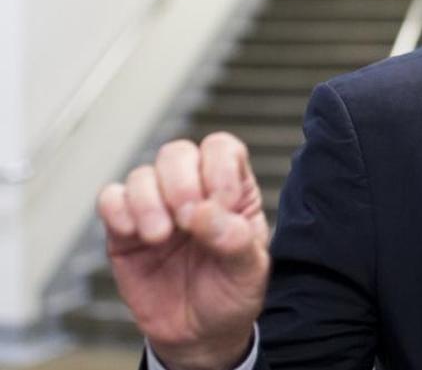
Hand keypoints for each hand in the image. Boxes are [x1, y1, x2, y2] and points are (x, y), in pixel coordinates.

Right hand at [96, 132, 269, 369]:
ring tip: (161, 237)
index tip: (223, 203)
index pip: (222, 149)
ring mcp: (156, 208)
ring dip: (149, 202)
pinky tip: (135, 235)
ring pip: (142, 175)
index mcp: (232, 190)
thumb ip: (235, 239)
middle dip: (181, 182)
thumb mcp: (250, 271)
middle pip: (177, 153)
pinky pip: (110, 200)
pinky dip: (118, 210)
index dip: (219, 168)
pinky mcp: (124, 230)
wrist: (198, 334)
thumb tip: (205, 212)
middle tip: (187, 220)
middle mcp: (192, 191)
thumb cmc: (230, 294)